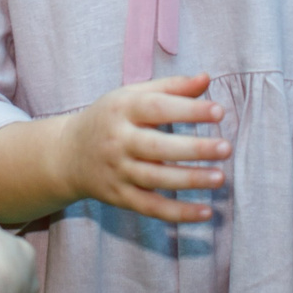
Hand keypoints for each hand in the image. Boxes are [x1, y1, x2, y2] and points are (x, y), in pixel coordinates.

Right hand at [58, 74, 231, 223]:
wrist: (66, 154)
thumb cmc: (109, 118)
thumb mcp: (131, 96)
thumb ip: (170, 87)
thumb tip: (206, 79)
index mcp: (122, 110)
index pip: (158, 108)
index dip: (189, 110)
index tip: (219, 112)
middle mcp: (117, 141)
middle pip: (157, 147)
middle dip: (193, 149)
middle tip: (226, 147)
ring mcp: (117, 172)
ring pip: (156, 180)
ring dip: (189, 180)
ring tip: (220, 177)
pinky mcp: (119, 197)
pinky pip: (151, 207)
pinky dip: (178, 213)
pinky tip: (205, 212)